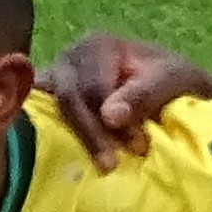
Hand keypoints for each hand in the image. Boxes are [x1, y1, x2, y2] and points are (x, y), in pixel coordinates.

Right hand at [39, 31, 211, 170]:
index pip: (92, 88)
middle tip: (112, 166)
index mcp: (98, 45)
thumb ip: (143, 94)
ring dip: (67, 139)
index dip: (110, 121)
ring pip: (47, 110)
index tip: (137, 148)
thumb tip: (109, 117)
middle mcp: (70, 58)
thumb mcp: (172, 80)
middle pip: (67, 99)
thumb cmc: (175, 83)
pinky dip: (44, 137)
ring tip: (94, 166)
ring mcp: (54, 81)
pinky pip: (36, 119)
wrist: (174, 92)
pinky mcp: (47, 104)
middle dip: (90, 134)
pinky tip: (59, 157)